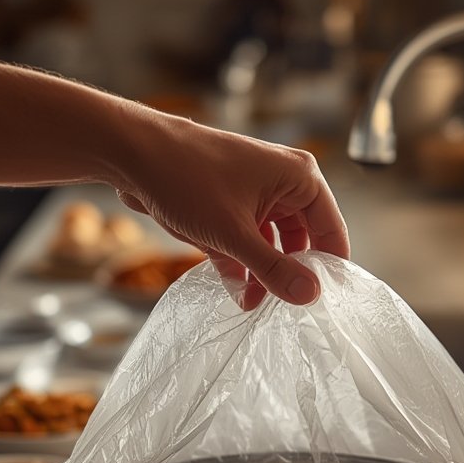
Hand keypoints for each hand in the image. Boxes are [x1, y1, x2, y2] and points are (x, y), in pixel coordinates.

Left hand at [112, 111, 349, 309]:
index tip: (320, 301)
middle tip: (285, 307)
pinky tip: (237, 293)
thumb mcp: (235, 234)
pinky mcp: (228, 207)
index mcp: (298, 177)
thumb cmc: (186, 177)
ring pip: (270, 244)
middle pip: (301, 239)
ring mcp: (253, 195)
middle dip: (289, 274)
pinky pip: (245, 243)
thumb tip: (309, 295)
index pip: (331, 229)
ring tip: (254, 304)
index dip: (328, 266)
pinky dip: (241, 267)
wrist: (132, 155)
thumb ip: (274, 269)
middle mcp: (281, 183)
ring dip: (263, 275)